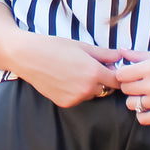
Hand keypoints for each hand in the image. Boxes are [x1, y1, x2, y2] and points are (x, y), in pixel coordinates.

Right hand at [7, 32, 122, 106]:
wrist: (28, 57)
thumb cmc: (55, 47)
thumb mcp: (83, 46)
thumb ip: (105, 54)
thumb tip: (121, 56)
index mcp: (94, 72)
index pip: (118, 81)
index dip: (118, 75)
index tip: (114, 69)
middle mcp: (86, 88)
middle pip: (107, 89)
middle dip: (104, 80)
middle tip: (92, 66)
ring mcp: (75, 98)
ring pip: (92, 94)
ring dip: (90, 86)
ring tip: (76, 71)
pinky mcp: (65, 103)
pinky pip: (79, 98)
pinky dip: (77, 91)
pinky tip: (66, 79)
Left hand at [112, 51, 149, 123]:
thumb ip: (140, 55)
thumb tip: (121, 52)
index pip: (120, 75)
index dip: (123, 74)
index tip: (130, 74)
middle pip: (125, 89)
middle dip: (130, 86)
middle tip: (140, 84)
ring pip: (131, 104)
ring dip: (136, 100)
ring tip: (147, 94)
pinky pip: (142, 118)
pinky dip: (143, 113)